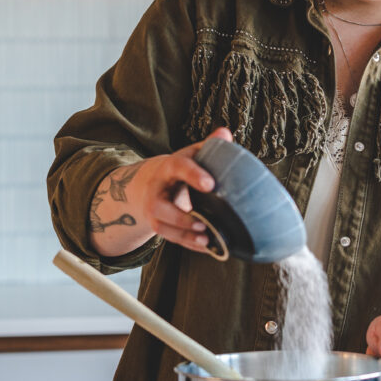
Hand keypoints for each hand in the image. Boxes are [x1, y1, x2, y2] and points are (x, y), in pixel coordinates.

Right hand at [89, 128, 232, 256]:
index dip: (193, 175)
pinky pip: (172, 239)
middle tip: (203, 223)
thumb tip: (226, 134)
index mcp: (168, 168)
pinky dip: (190, 245)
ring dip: (185, 236)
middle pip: (161, 207)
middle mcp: (157, 191)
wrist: (155, 183)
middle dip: (181, 217)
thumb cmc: (182, 168)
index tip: (211, 184)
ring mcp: (155, 211)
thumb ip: (209, 146)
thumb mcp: (193, 154)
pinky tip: (208, 247)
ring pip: (163, 227)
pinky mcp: (160, 225)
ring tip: (207, 240)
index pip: (179, 168)